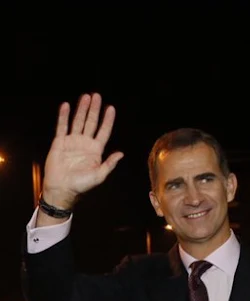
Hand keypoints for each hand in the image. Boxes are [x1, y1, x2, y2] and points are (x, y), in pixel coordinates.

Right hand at [42, 93, 123, 208]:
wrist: (62, 189)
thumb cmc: (82, 185)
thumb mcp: (99, 175)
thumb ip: (110, 163)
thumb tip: (121, 153)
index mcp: (96, 151)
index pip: (104, 132)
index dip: (108, 120)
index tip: (111, 108)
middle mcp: (85, 144)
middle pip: (91, 123)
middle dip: (94, 110)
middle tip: (97, 96)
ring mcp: (72, 142)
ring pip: (78, 121)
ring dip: (82, 109)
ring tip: (86, 97)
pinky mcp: (60, 142)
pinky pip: (62, 126)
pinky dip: (64, 116)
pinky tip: (66, 106)